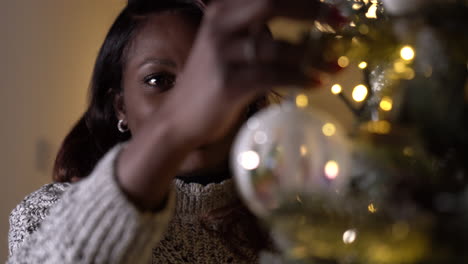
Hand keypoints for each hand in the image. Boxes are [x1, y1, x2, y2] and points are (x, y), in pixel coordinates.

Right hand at [117, 0, 344, 209]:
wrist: (181, 116)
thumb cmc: (212, 81)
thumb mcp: (229, 45)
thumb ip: (257, 30)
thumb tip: (307, 26)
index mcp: (222, 11)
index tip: (334, 6)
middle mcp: (220, 25)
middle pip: (272, 3)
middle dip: (312, 10)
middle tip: (341, 22)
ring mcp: (222, 54)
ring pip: (277, 46)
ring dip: (314, 56)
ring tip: (337, 65)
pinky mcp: (228, 83)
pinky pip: (273, 76)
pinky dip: (299, 79)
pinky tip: (316, 84)